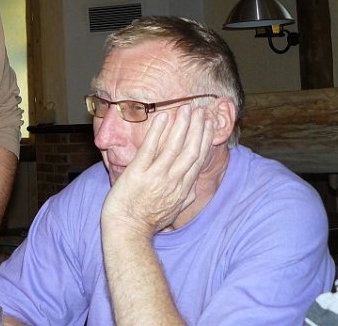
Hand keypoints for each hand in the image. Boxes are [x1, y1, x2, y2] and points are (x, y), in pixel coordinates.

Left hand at [101, 104, 214, 236]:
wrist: (127, 230)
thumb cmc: (148, 221)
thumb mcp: (174, 211)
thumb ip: (186, 196)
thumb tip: (195, 187)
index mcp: (183, 188)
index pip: (198, 159)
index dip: (206, 139)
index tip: (210, 124)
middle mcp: (173, 180)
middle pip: (191, 149)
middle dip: (198, 128)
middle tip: (202, 110)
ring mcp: (156, 176)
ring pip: (174, 146)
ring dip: (182, 125)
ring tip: (186, 108)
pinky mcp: (138, 173)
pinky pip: (150, 148)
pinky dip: (158, 131)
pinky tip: (163, 116)